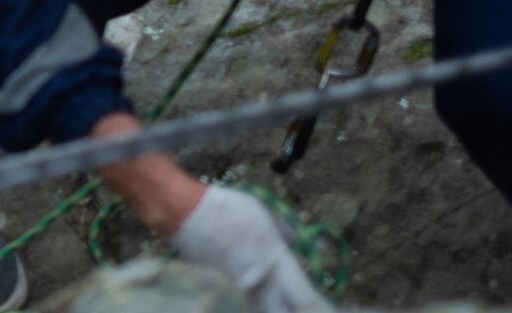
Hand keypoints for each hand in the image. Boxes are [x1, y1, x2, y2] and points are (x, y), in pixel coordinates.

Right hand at [169, 186, 331, 312]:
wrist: (183, 211)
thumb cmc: (226, 208)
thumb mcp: (264, 213)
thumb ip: (288, 235)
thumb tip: (306, 248)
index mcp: (275, 260)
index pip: (306, 299)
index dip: (320, 310)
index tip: (328, 311)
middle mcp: (259, 281)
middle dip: (292, 310)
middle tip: (298, 306)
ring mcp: (237, 289)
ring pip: (262, 309)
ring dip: (273, 305)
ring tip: (279, 299)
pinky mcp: (219, 290)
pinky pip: (243, 302)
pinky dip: (254, 301)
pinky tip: (257, 292)